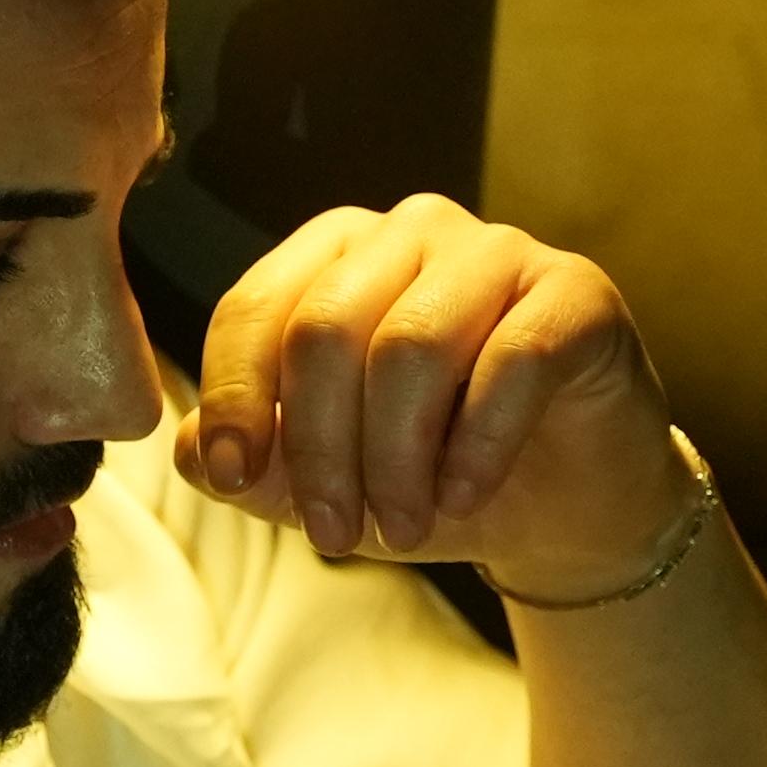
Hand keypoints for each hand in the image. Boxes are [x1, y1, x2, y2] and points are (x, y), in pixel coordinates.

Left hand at [173, 195, 692, 594]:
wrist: (563, 507)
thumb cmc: (432, 477)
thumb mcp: (330, 483)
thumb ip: (258, 463)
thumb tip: (190, 451)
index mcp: (335, 256)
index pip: (256, 307)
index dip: (234, 397)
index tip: (233, 479)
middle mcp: (411, 232)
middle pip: (327, 325)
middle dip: (322, 446)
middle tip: (334, 534)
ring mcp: (499, 252)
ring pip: (412, 342)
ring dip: (397, 457)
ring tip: (404, 526)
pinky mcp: (575, 293)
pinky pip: (511, 360)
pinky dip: (478, 444)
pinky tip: (465, 494)